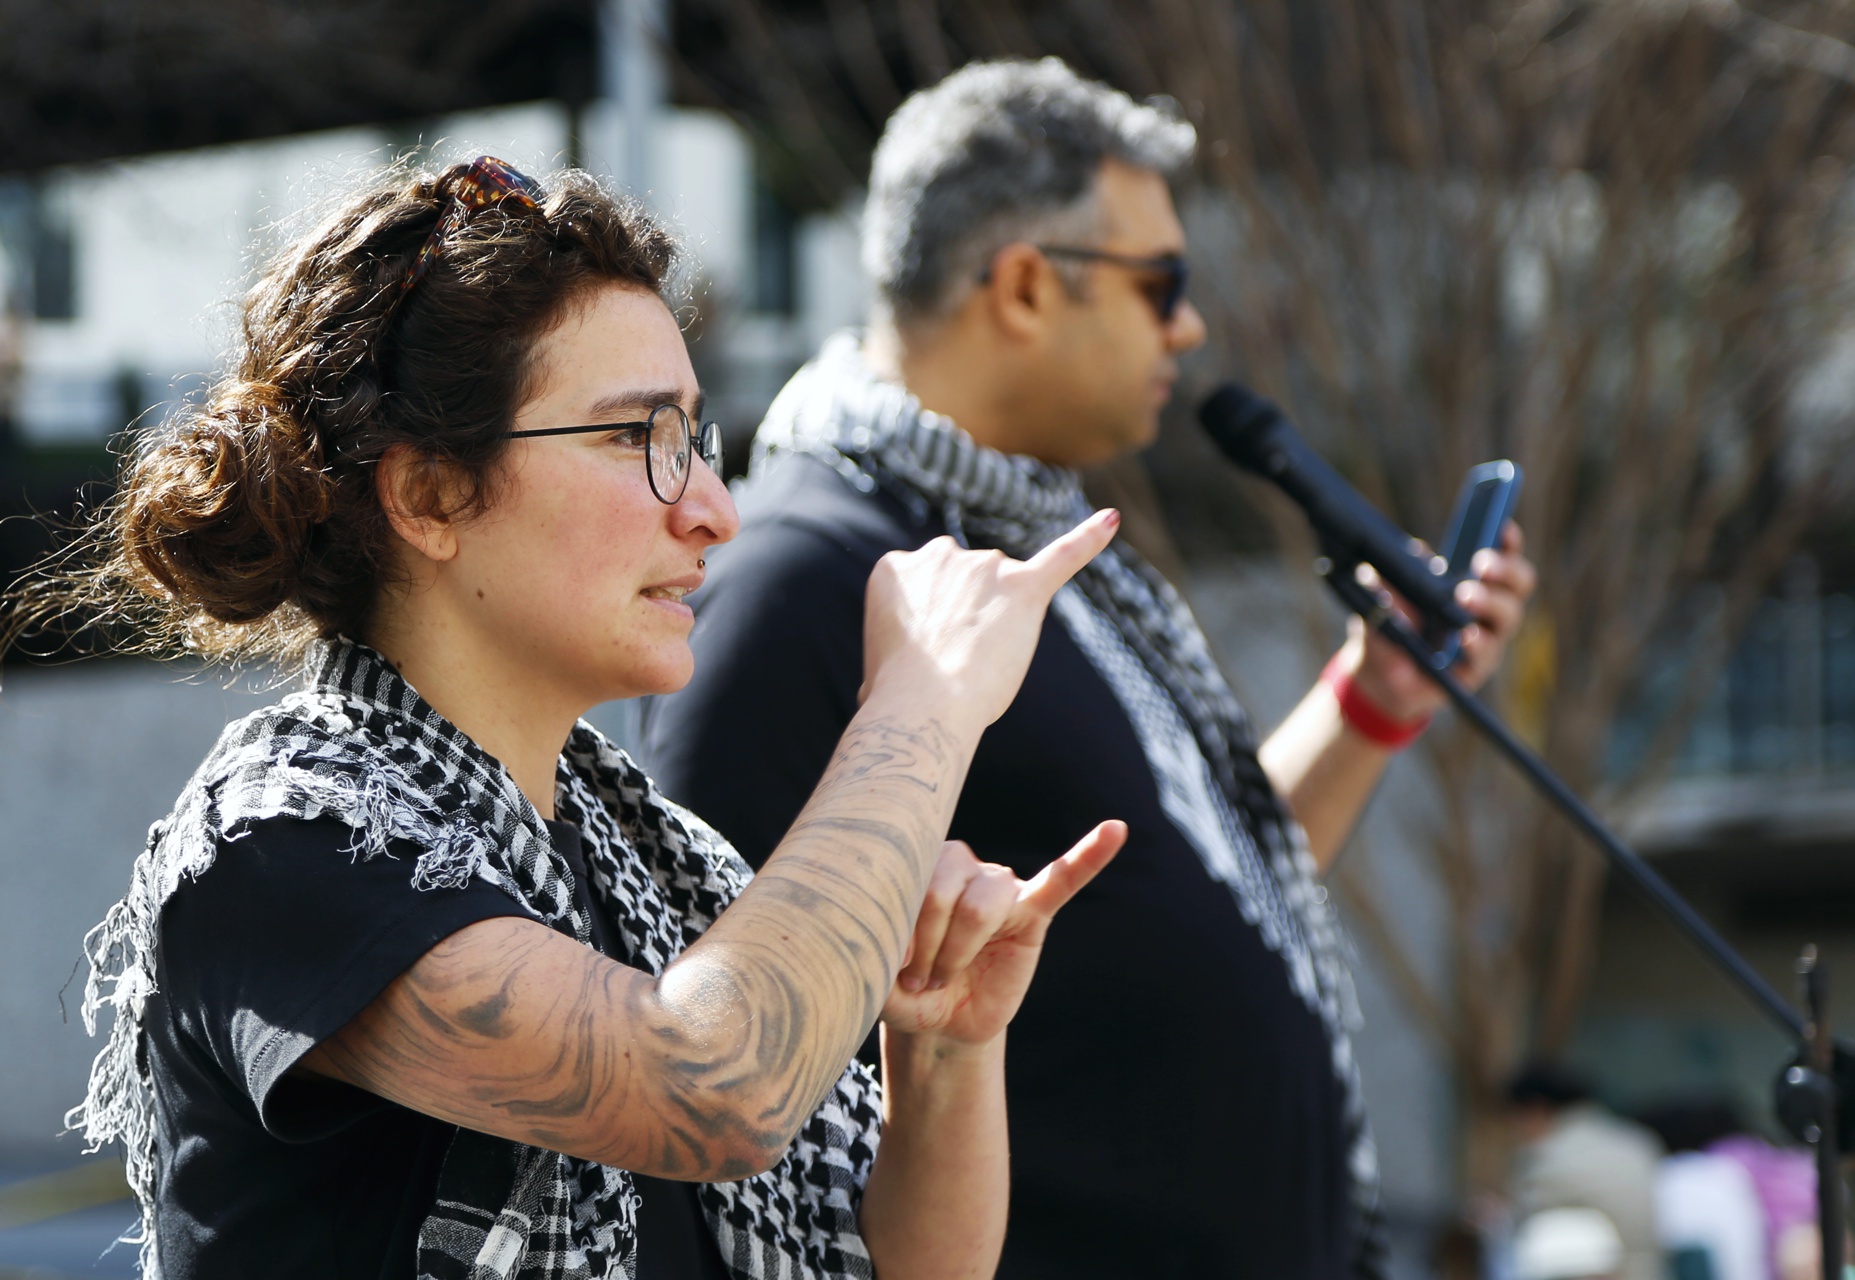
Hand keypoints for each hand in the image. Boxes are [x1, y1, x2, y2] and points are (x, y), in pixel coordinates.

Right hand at [860, 510, 1119, 732]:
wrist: (923, 702)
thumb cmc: (896, 698)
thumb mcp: (875, 666)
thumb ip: (896, 652)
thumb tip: (878, 685)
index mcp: (895, 566)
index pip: (926, 587)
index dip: (931, 627)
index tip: (925, 657)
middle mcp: (938, 553)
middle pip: (968, 580)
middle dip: (968, 616)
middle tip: (955, 662)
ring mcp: (984, 566)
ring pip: (1004, 588)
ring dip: (1000, 621)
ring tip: (982, 662)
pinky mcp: (1026, 586)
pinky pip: (1065, 555)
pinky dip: (1090, 538)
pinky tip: (1111, 521)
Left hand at [880, 821, 1126, 1046]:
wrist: (942, 1019)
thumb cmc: (906, 989)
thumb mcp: (879, 980)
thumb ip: (877, 962)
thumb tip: (888, 951)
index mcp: (918, 866)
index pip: (910, 883)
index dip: (902, 930)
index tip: (893, 967)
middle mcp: (960, 864)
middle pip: (945, 892)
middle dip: (928, 945)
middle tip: (918, 980)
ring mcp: (999, 887)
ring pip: (982, 905)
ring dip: (957, 950)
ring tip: (945, 977)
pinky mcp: (1033, 911)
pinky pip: (1061, 880)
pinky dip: (1088, 856)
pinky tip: (1114, 831)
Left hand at [1343, 520, 1536, 721]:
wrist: (1380, 677)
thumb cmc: (1391, 626)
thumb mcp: (1381, 599)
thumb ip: (1393, 578)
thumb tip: (1413, 554)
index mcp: (1471, 583)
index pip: (1502, 558)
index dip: (1509, 543)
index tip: (1504, 528)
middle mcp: (1487, 609)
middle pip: (1518, 585)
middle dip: (1506, 570)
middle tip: (1481, 565)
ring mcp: (1486, 639)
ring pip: (1509, 616)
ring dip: (1491, 602)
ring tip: (1466, 596)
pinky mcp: (1476, 668)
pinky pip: (1488, 654)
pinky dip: (1478, 642)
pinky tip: (1466, 636)